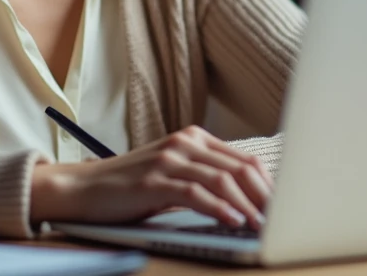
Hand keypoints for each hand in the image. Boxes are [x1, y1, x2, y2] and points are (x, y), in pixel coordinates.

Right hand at [30, 125, 272, 228]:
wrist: (82, 189)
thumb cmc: (129, 188)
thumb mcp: (171, 176)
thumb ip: (203, 179)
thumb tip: (247, 204)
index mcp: (193, 139)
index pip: (244, 160)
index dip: (269, 186)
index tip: (284, 209)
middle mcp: (184, 143)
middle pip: (239, 168)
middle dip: (265, 197)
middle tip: (281, 221)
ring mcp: (169, 159)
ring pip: (222, 180)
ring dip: (247, 205)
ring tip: (262, 226)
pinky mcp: (155, 180)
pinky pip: (196, 193)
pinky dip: (219, 208)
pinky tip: (233, 222)